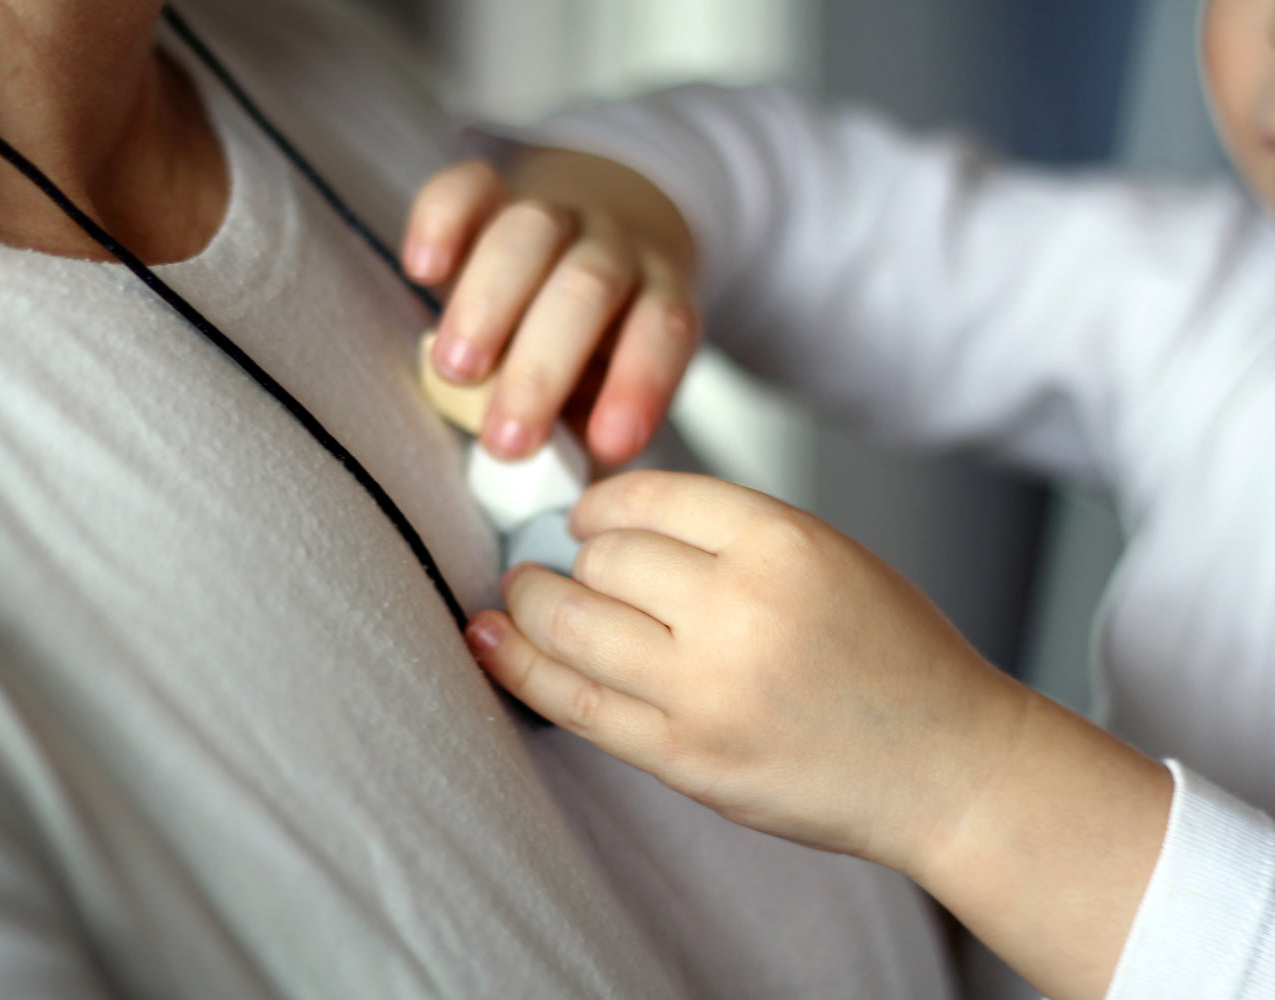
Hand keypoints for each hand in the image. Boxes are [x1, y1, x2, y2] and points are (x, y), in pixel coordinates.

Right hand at [403, 154, 698, 465]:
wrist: (588, 240)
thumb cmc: (592, 352)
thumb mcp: (605, 396)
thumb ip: (582, 433)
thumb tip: (551, 492)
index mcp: (657, 297)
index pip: (665, 330)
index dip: (640, 383)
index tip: (607, 447)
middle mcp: (613, 249)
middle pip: (588, 287)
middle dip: (543, 368)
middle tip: (504, 441)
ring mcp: (554, 213)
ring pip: (530, 233)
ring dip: (490, 304)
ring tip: (454, 371)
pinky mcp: (492, 191)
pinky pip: (468, 185)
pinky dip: (443, 220)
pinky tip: (423, 270)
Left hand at [466, 470, 1172, 999]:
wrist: (949, 767)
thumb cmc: (895, 656)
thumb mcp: (828, 555)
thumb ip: (726, 535)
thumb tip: (607, 525)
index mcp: (782, 542)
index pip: (648, 497)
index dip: (599, 503)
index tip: (586, 517)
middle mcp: (739, 609)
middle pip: (602, 558)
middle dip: (567, 556)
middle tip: (552, 562)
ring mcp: (707, 690)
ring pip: (572, 623)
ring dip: (527, 602)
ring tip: (516, 596)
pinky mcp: (687, 758)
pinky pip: (574, 703)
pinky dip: (516, 667)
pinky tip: (488, 641)